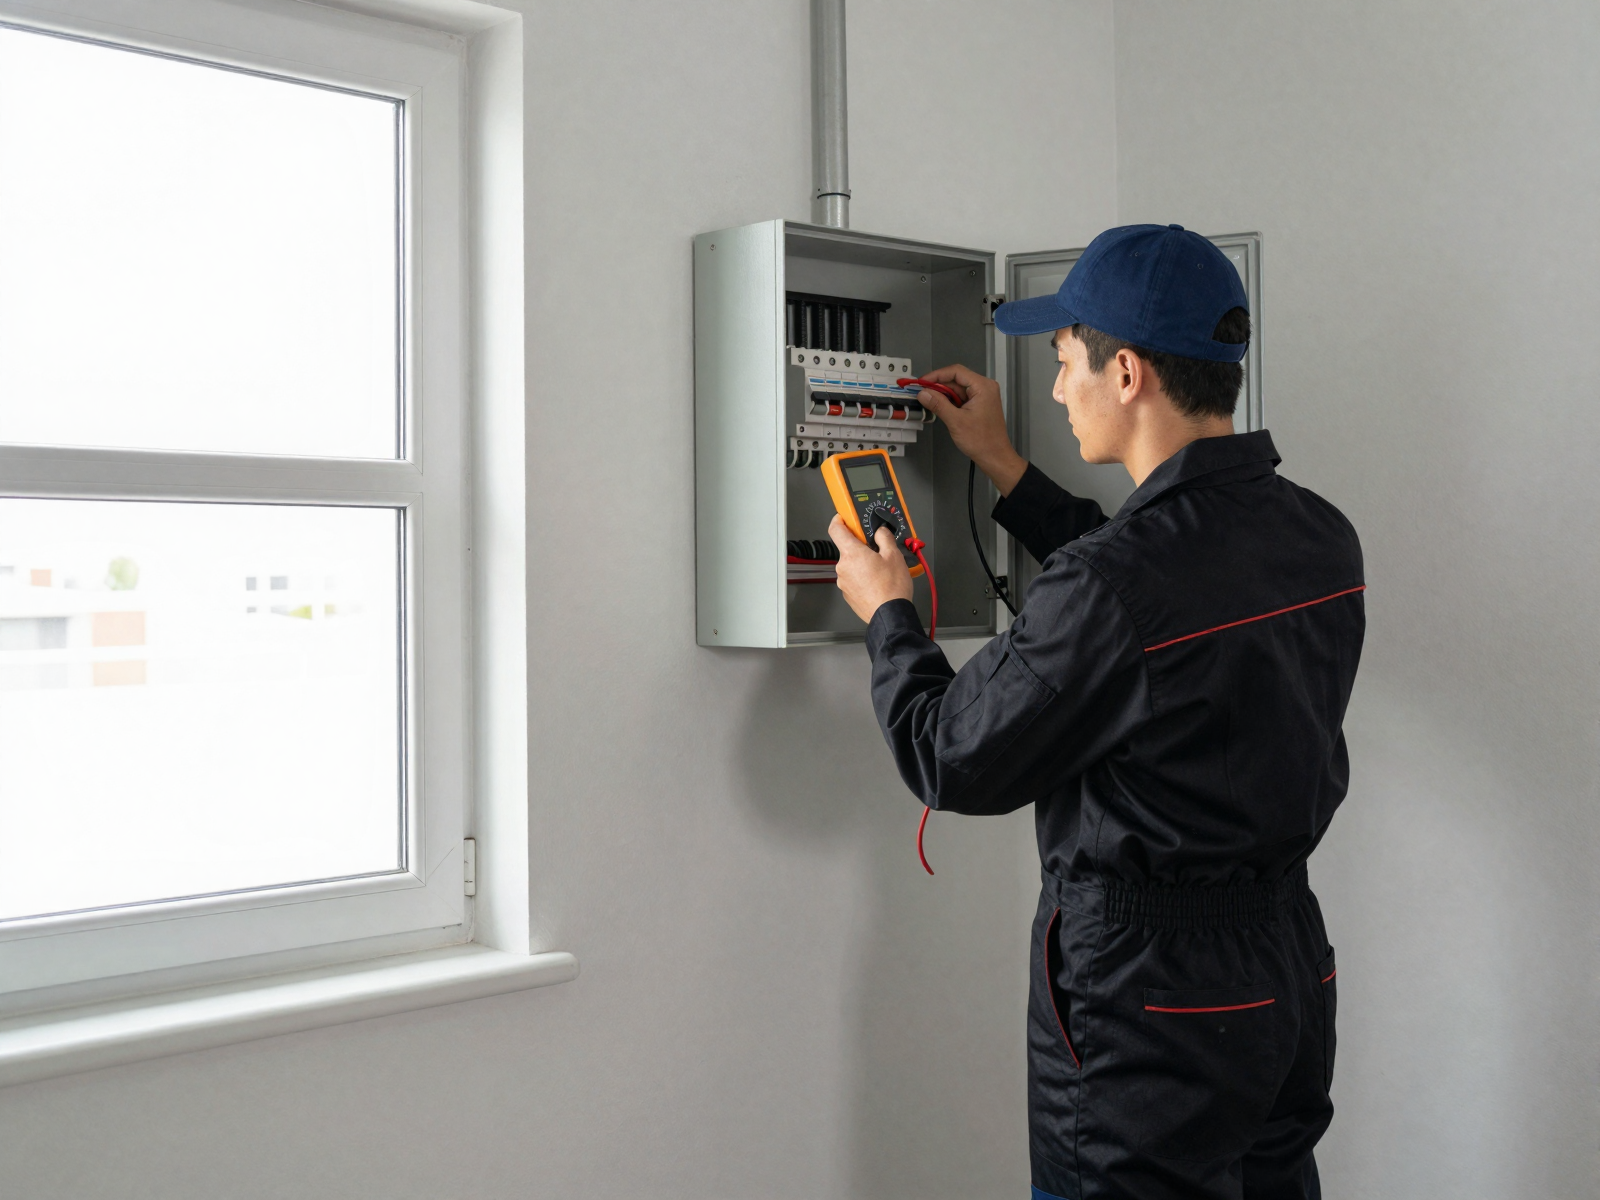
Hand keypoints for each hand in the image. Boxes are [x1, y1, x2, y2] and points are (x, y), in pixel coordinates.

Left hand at [831, 514, 912, 622]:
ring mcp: (843, 582)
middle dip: (861, 547)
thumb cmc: (891, 588)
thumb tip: (880, 532)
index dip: (839, 520)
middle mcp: (843, 567)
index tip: (845, 518)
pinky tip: (877, 582)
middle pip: (847, 549)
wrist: (889, 615)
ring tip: (881, 570)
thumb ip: (884, 538)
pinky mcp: (847, 594)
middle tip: (878, 549)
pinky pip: (853, 579)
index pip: (836, 529)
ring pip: (851, 565)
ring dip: (863, 563)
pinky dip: (863, 577)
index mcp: (852, 553)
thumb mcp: (894, 556)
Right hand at [914, 364, 1027, 495]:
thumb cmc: (982, 441)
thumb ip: (938, 404)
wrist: (995, 457)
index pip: (956, 371)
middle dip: (938, 385)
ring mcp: (982, 396)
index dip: (937, 375)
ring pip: (957, 389)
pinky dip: (949, 401)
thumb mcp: (956, 421)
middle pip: (956, 379)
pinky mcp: (979, 404)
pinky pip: (961, 397)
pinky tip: (939, 406)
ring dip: (943, 394)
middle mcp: (984, 387)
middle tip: (921, 393)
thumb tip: (923, 393)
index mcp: (983, 386)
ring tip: (928, 401)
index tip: (922, 382)